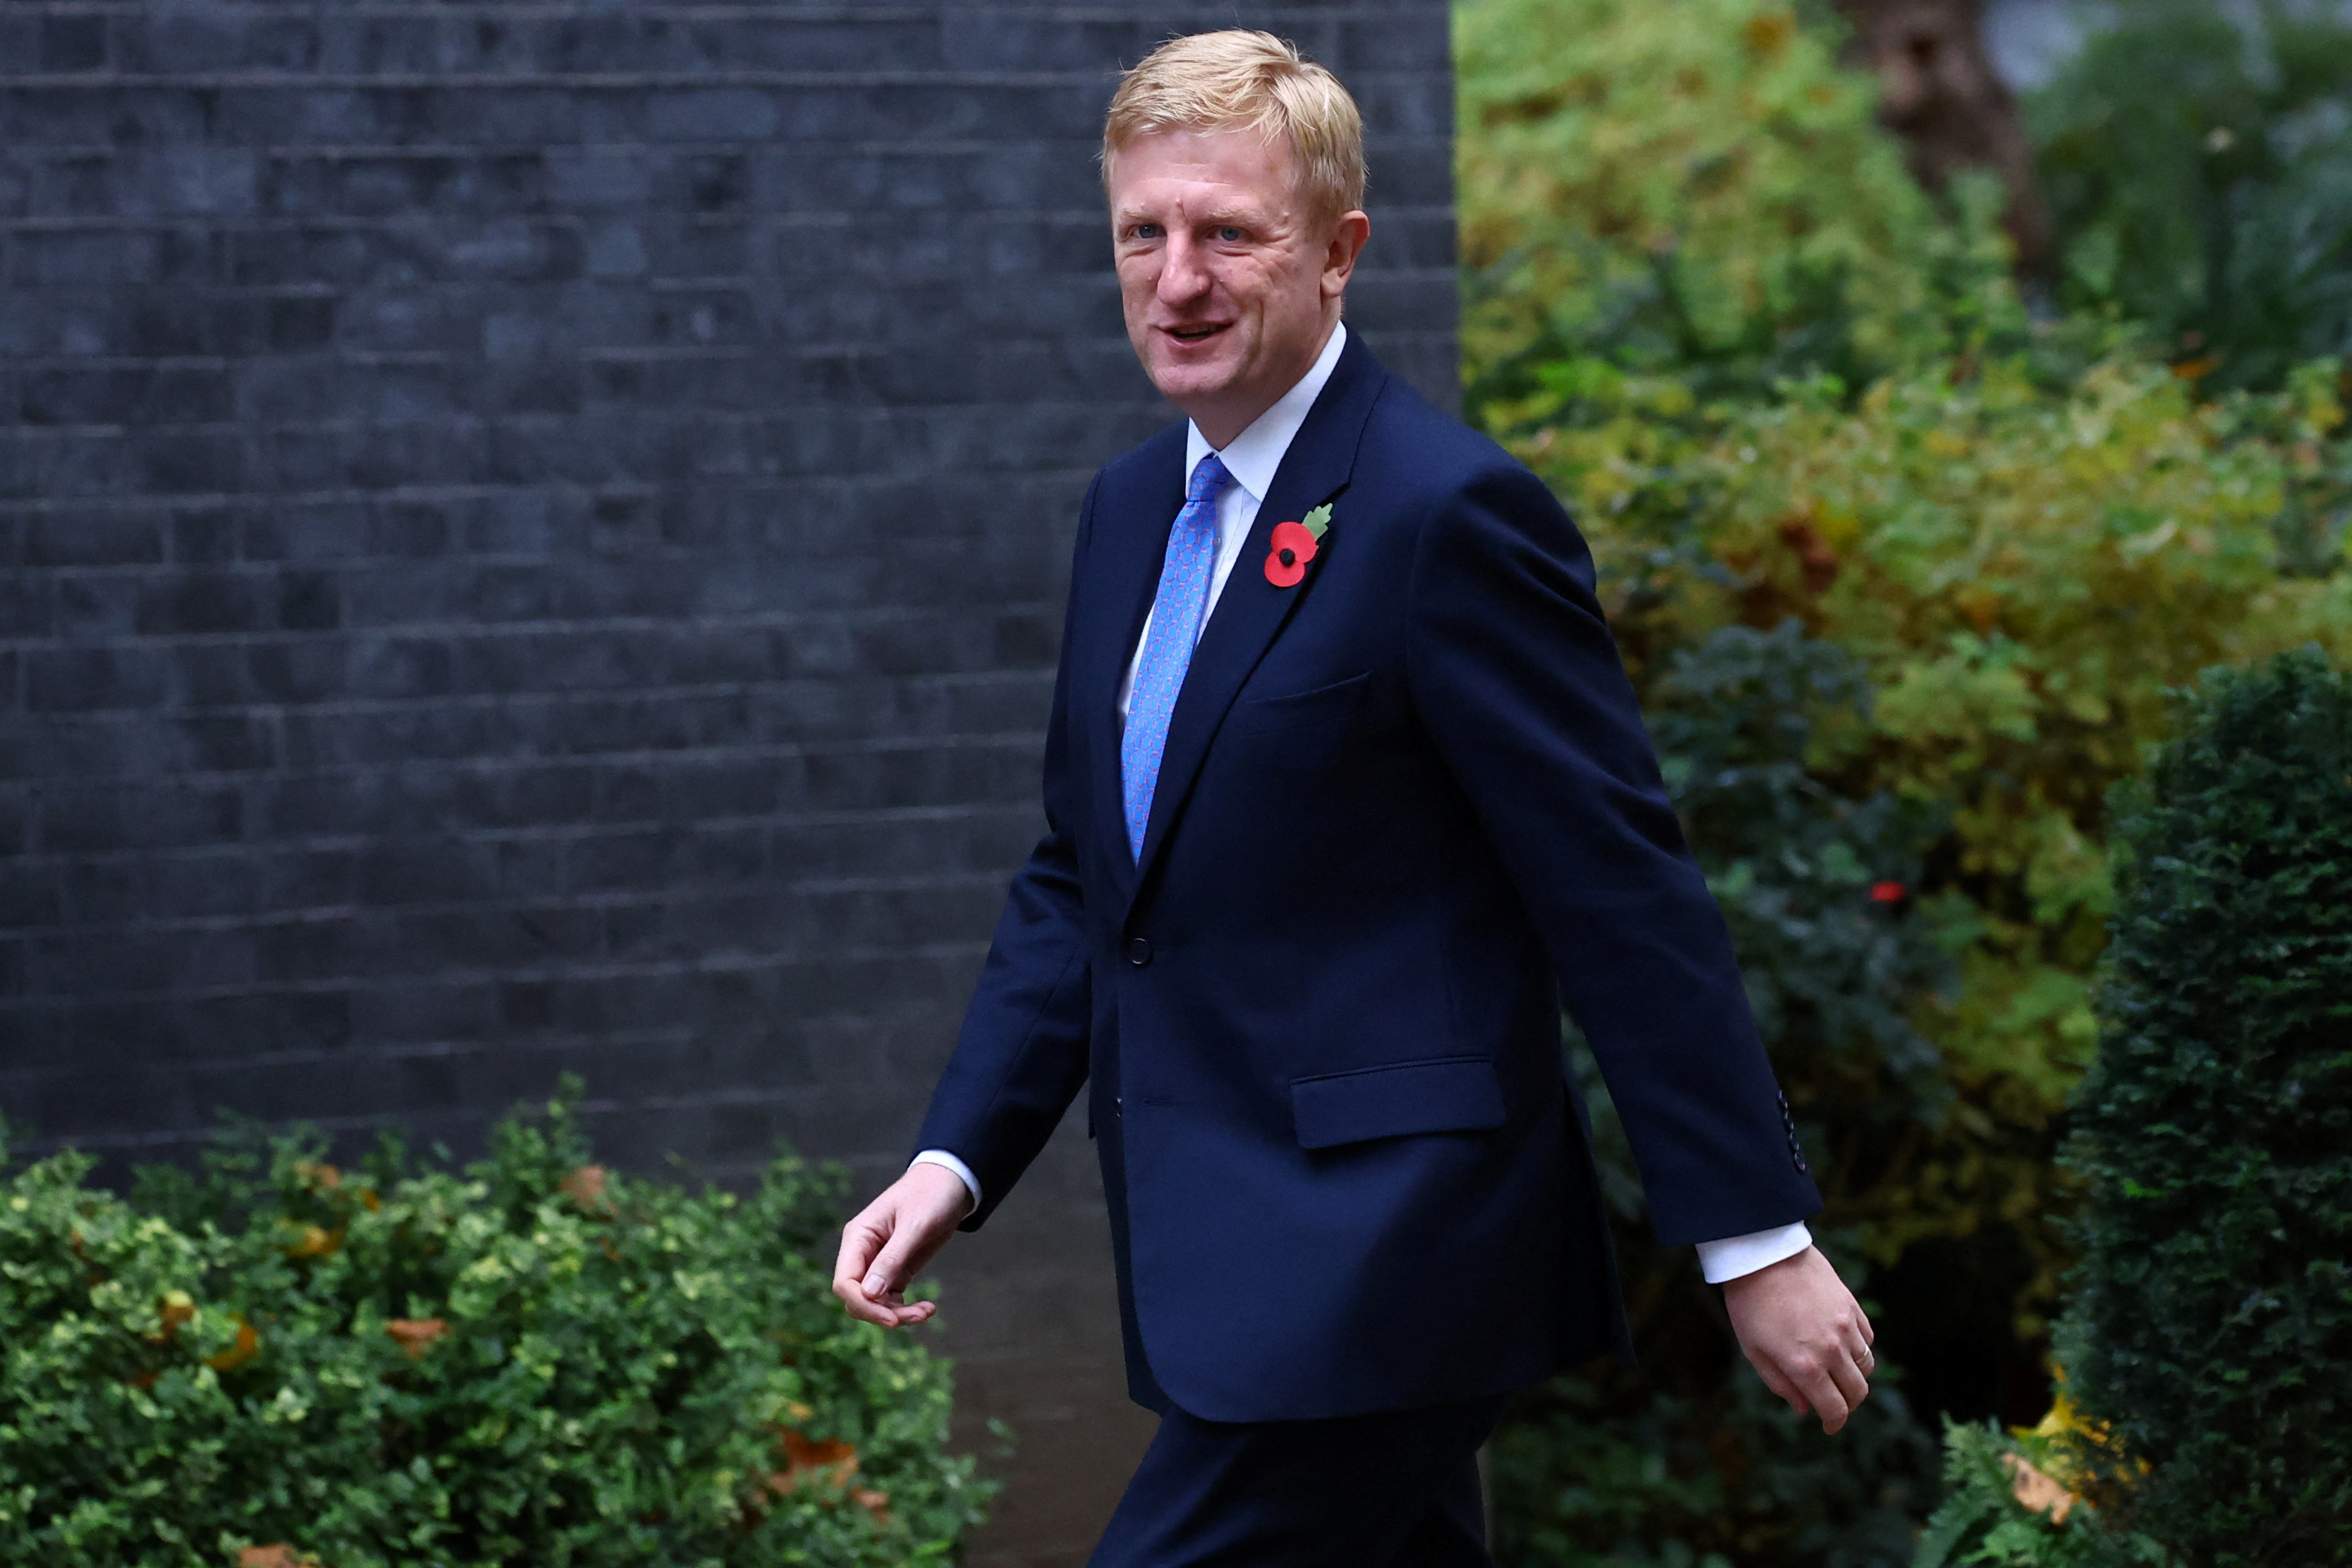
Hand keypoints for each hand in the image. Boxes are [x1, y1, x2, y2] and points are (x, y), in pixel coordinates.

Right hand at [832, 1163, 972, 1327]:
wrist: (952, 1182)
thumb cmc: (931, 1195)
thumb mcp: (914, 1225)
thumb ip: (892, 1259)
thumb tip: (869, 1294)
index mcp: (858, 1237)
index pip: (845, 1282)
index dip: (863, 1304)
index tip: (892, 1318)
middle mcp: (863, 1252)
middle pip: (857, 1298)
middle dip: (882, 1313)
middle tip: (917, 1315)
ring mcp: (878, 1263)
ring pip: (874, 1302)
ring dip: (897, 1314)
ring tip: (927, 1311)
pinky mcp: (896, 1270)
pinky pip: (890, 1299)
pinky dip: (905, 1308)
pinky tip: (927, 1308)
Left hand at [1722, 1245, 1875, 1433]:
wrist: (1763, 1255)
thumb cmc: (1750, 1304)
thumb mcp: (1754, 1350)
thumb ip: (1781, 1384)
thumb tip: (1804, 1408)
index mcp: (1805, 1365)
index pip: (1835, 1408)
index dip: (1834, 1423)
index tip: (1829, 1425)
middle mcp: (1831, 1349)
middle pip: (1857, 1392)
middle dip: (1847, 1404)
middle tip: (1833, 1403)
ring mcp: (1845, 1327)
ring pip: (1867, 1366)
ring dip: (1855, 1377)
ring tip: (1837, 1375)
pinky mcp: (1852, 1306)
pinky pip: (1867, 1339)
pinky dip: (1859, 1349)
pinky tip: (1841, 1346)